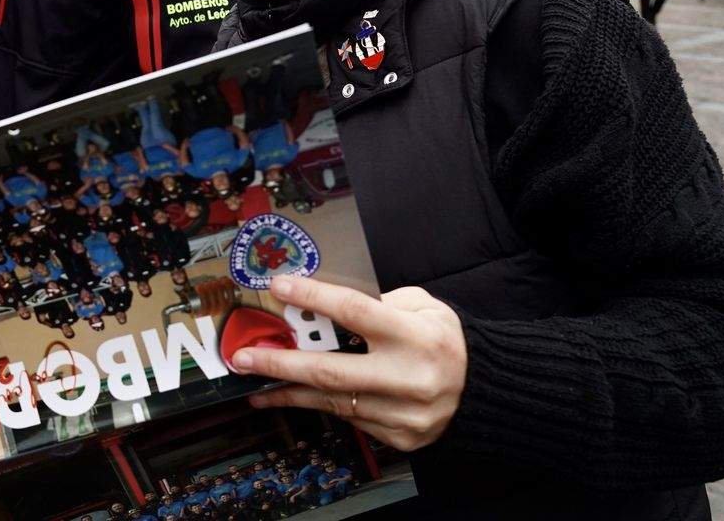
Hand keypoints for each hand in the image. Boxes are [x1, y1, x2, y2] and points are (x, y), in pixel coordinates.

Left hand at [233, 274, 465, 451]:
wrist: (480, 390)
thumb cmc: (442, 340)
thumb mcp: (423, 306)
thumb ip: (377, 301)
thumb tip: (323, 305)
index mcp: (416, 336)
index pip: (354, 312)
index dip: (313, 298)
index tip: (278, 287)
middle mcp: (409, 378)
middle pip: (331, 371)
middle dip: (279, 364)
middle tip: (243, 358)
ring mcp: (404, 413)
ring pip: (332, 401)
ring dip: (288, 390)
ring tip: (255, 382)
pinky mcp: (400, 436)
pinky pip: (348, 418)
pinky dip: (319, 405)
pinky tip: (294, 396)